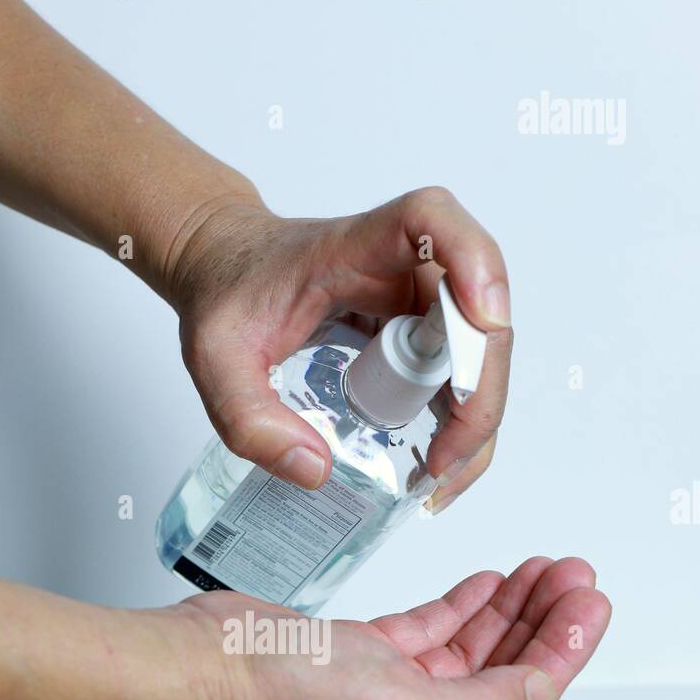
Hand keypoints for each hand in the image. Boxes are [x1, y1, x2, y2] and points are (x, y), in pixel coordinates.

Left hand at [168, 190, 512, 491]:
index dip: (472, 258)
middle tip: (445, 463)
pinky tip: (437, 464)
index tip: (484, 317)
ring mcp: (416, 300)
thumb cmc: (226, 295)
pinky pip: (458, 374)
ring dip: (474, 417)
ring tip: (439, 479)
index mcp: (355, 247)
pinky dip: (458, 422)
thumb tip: (316, 469)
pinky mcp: (418, 332)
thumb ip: (249, 418)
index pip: (430, 221)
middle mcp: (402, 266)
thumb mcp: (215, 362)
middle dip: (477, 392)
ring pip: (478, 352)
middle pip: (476, 312)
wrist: (223, 271)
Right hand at [174, 557, 609, 699]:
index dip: (561, 659)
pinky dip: (461, 607)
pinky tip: (490, 583)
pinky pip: (428, 634)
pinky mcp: (359, 661)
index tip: (590, 608)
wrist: (201, 668)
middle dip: (543, 629)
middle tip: (575, 579)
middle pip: (501, 681)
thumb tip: (541, 693)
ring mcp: (383, 699)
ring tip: (546, 571)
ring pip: (469, 653)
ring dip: (509, 611)